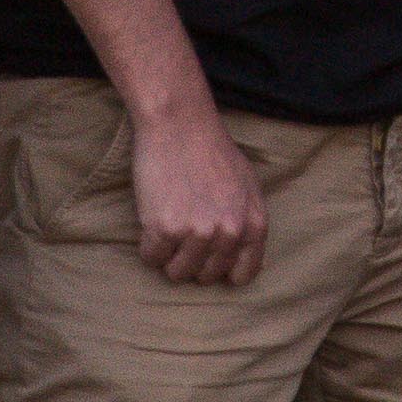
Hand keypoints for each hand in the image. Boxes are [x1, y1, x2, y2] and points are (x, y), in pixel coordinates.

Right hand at [127, 106, 269, 287]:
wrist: (180, 124)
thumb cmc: (212, 150)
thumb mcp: (247, 185)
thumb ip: (248, 222)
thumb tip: (242, 256)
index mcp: (252, 224)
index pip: (242, 274)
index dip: (222, 270)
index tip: (208, 259)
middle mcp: (229, 232)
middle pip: (206, 276)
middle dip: (192, 260)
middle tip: (182, 232)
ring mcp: (197, 232)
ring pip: (177, 273)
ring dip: (168, 256)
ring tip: (167, 226)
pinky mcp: (165, 228)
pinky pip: (152, 258)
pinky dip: (148, 246)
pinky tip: (152, 221)